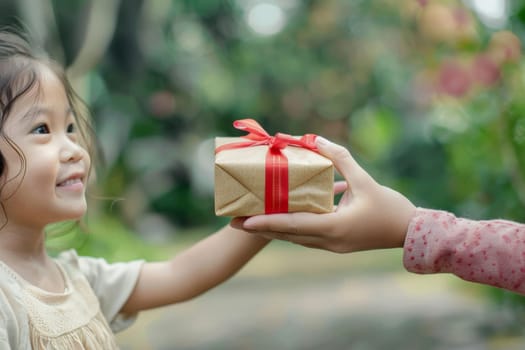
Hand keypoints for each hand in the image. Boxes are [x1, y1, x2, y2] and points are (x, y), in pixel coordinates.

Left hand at [230, 137, 415, 252]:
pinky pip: (306, 237)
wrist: (411, 233)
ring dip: (272, 230)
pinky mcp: (335, 244)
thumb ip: (340, 158)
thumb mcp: (365, 179)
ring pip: (294, 238)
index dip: (266, 222)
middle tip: (234, 221)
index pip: (292, 225)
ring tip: (249, 221)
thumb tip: (318, 140)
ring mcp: (331, 246)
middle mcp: (328, 242)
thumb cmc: (390, 207)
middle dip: (259, 228)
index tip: (243, 220)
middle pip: (286, 235)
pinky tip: (278, 219)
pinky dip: (290, 228)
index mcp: (334, 228)